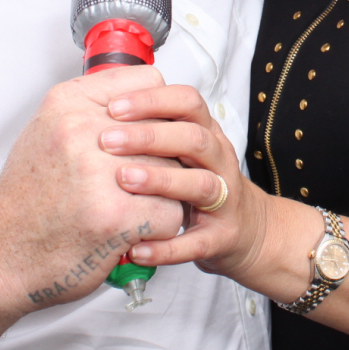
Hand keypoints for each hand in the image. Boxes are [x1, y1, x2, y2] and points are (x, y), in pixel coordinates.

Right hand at [0, 66, 186, 313]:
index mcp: (69, 104)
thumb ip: (93, 109)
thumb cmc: (26, 200)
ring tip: (132, 207)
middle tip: (140, 182)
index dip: (158, 112)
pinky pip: (171, 214)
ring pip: (175, 173)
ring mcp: (100, 173)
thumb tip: (144, 100)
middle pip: (166, 132)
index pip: (149, 83)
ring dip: (162, 196)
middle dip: (163, 160)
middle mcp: (81, 132)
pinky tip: (130, 231)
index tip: (152, 132)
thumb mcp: (48, 131)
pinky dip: (157, 229)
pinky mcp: (116, 215)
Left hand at [101, 84, 270, 280]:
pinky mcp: (223, 238)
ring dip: (161, 181)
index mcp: (208, 134)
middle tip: (106, 141)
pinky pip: (196, 243)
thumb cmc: (200, 184)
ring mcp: (225, 201)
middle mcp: (220, 162)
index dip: (153, 101)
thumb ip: (153, 129)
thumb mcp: (183, 150)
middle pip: (195, 139)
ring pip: (201, 184)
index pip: (188, 104)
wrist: (248, 231)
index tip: (113, 108)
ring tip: (123, 181)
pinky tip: (135, 248)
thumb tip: (99, 105)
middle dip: (149, 136)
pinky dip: (166, 248)